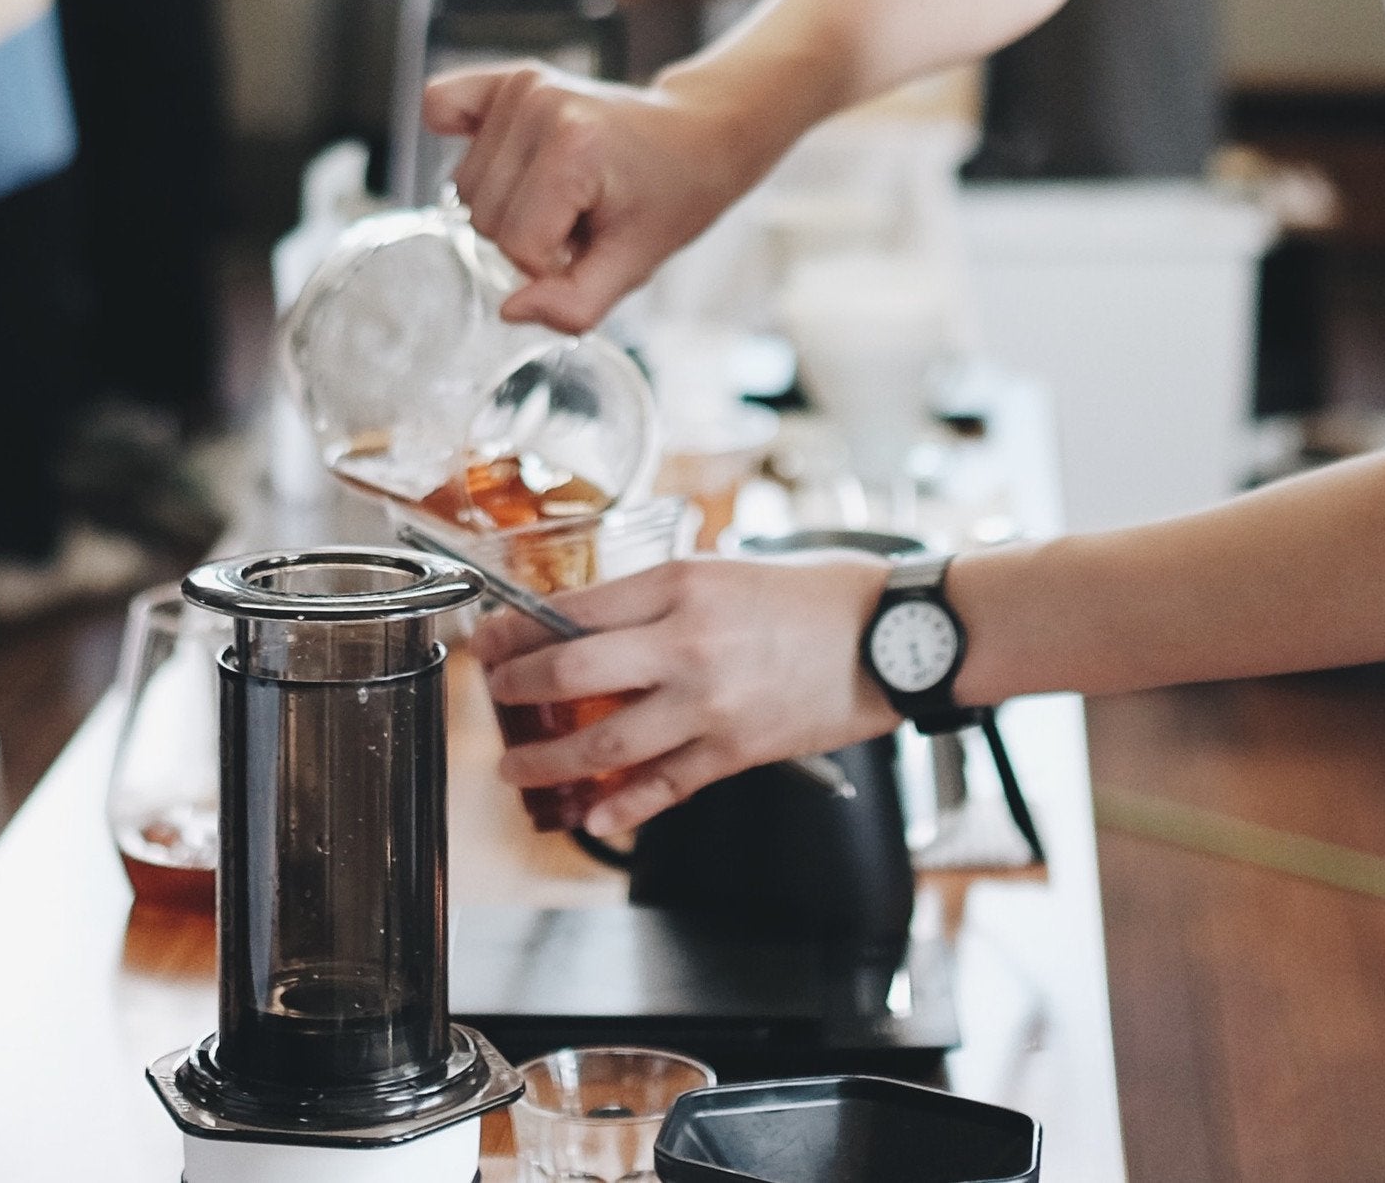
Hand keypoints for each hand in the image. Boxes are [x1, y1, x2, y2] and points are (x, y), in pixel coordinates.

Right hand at [422, 61, 779, 329]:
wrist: (695, 138)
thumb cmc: (668, 198)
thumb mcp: (634, 264)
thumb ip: (574, 303)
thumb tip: (509, 310)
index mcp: (575, 148)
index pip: (518, 246)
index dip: (553, 264)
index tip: (593, 242)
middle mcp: (540, 104)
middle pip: (484, 217)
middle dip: (529, 235)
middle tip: (580, 216)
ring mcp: (522, 85)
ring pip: (463, 186)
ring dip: (508, 202)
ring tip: (562, 190)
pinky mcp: (509, 77)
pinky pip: (440, 103)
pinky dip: (458, 135)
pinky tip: (504, 154)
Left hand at [478, 553, 893, 838]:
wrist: (894, 638)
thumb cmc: (823, 595)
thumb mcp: (729, 569)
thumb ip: (666, 597)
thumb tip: (600, 625)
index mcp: (682, 583)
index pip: (574, 608)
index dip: (518, 629)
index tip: (490, 640)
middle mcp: (686, 642)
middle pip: (570, 671)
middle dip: (515, 690)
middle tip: (492, 697)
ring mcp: (709, 704)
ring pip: (603, 744)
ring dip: (548, 763)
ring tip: (516, 769)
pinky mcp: (735, 751)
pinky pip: (661, 787)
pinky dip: (620, 807)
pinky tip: (592, 816)